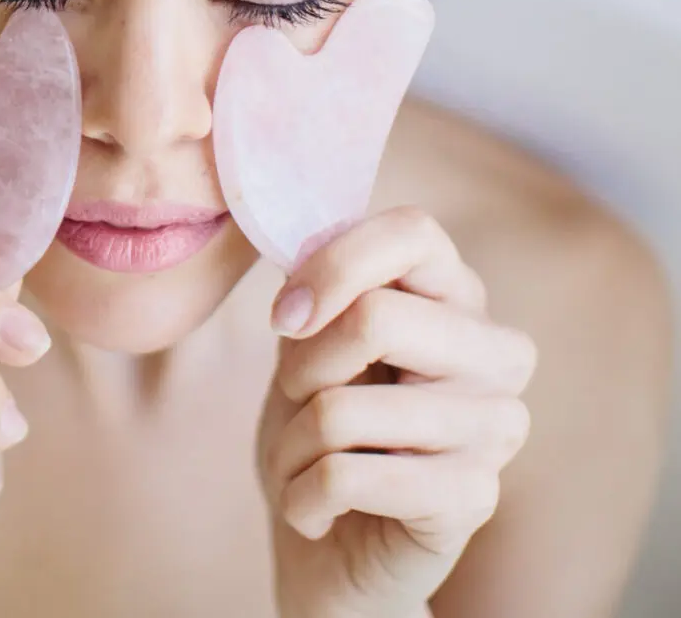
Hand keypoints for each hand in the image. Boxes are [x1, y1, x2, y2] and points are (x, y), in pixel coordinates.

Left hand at [257, 207, 537, 617]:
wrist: (325, 550)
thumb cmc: (318, 433)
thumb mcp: (306, 345)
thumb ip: (317, 285)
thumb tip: (300, 235)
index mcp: (457, 299)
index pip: (413, 232)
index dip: (332, 266)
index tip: (285, 317)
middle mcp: (497, 354)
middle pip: (377, 318)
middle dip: (300, 370)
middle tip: (300, 403)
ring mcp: (497, 427)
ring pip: (343, 409)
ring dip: (293, 446)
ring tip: (308, 466)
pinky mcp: (475, 497)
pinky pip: (346, 476)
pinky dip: (302, 498)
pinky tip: (317, 512)